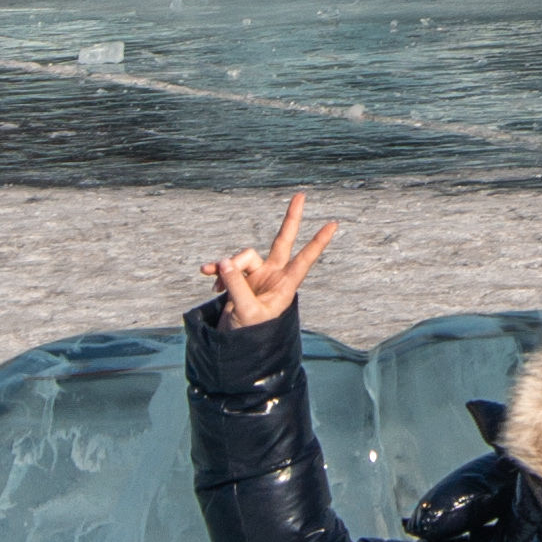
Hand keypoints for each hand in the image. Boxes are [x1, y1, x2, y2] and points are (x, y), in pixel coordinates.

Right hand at [204, 191, 341, 325]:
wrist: (236, 346)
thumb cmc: (251, 335)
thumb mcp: (246, 312)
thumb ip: (237, 285)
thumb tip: (224, 261)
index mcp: (285, 285)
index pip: (304, 259)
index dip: (317, 242)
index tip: (333, 225)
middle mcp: (273, 275)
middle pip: (283, 240)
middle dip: (291, 219)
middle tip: (301, 195)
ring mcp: (257, 275)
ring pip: (243, 257)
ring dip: (228, 268)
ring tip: (217, 288)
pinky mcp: (240, 278)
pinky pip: (227, 265)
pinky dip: (217, 270)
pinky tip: (207, 275)